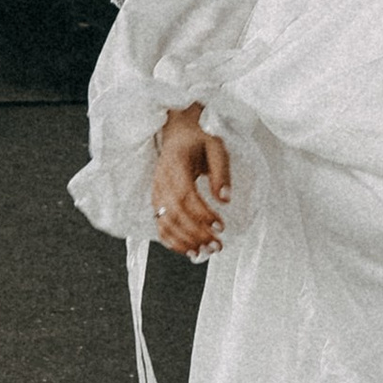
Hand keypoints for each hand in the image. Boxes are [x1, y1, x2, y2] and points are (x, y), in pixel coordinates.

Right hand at [152, 105, 230, 254]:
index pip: (185, 195)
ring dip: (185, 241)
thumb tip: (225, 199)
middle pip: (174, 213)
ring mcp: (156, 192)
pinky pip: (160, 225)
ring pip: (165, 222)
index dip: (202, 214)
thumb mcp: (216, 146)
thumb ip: (221, 171)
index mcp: (175, 165)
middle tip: (216, 245)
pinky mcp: (157, 200)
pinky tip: (189, 250)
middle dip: (195, 233)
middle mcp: (161, 181)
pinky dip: (172, 241)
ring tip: (206, 251)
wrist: (177, 131)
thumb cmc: (199, 137)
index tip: (221, 226)